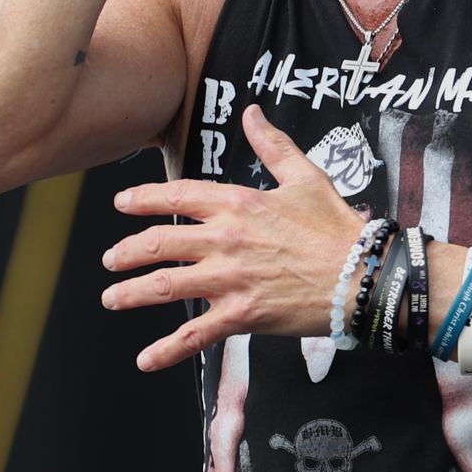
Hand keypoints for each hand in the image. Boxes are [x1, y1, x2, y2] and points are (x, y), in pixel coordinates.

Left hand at [101, 104, 364, 370]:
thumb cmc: (334, 226)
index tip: (121, 204)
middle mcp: (225, 240)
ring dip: (131, 293)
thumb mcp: (304, 176)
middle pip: (159, 243)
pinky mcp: (240, 314)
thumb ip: (272, 145)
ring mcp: (229, 279)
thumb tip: (252, 112)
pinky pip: (194, 336)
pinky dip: (166, 351)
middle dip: (126, 252)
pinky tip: (145, 359)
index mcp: (238, 204)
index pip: (177, 196)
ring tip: (112, 297)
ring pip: (164, 286)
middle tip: (110, 260)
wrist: (361, 274)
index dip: (143, 199)